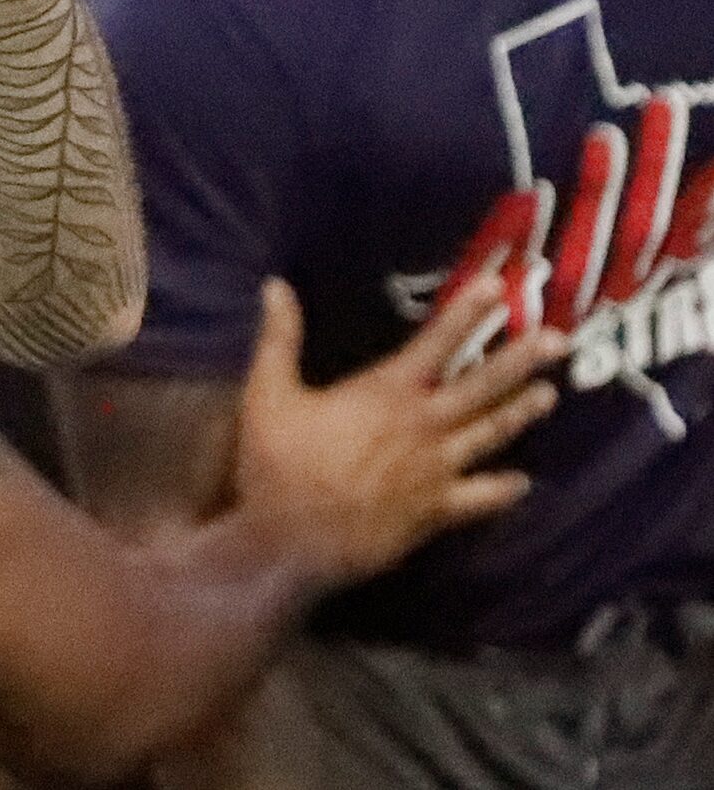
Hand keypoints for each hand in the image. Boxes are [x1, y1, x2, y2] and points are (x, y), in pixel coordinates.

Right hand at [230, 271, 564, 587]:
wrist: (292, 541)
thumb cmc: (277, 463)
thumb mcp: (268, 392)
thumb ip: (279, 338)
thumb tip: (275, 285)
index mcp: (385, 393)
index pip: (434, 343)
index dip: (466, 313)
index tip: (496, 287)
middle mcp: (422, 427)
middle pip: (481, 386)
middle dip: (519, 360)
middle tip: (557, 340)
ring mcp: (435, 471)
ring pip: (489, 435)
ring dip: (519, 413)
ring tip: (550, 395)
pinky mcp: (436, 511)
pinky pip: (479, 498)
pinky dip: (502, 490)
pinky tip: (522, 484)